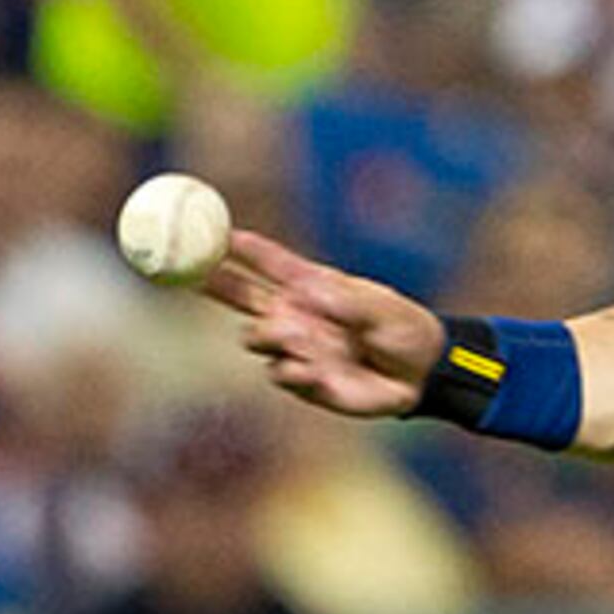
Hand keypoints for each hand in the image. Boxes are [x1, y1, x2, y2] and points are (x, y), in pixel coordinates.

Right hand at [203, 229, 445, 420]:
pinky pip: (281, 374)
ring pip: (255, 337)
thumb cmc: (401, 329)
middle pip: (239, 295)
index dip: (239, 247)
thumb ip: (345, 302)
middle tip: (192, 275)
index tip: (213, 232)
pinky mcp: (305, 381)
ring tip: (298, 337)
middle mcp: (294, 314)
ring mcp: (295, 348)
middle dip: (212, 283)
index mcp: (310, 285)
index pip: (268, 261)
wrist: (420, 373)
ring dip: (269, 334)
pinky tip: (312, 371)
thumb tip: (306, 294)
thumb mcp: (380, 308)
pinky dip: (292, 371)